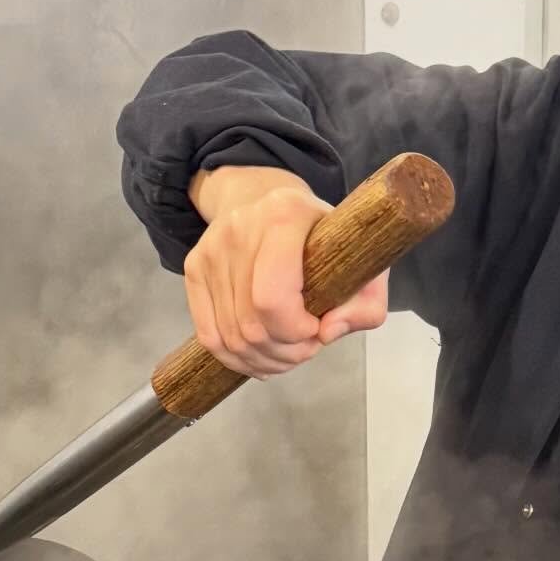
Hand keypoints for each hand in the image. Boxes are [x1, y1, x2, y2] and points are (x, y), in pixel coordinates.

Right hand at [185, 165, 388, 378]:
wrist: (267, 200)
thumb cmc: (321, 238)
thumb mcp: (363, 263)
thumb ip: (366, 305)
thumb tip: (328, 334)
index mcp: (284, 217)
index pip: (272, 298)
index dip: (295, 331)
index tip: (316, 330)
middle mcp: (240, 229)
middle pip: (251, 326)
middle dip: (283, 352)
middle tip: (304, 348)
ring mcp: (211, 249)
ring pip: (229, 337)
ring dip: (262, 359)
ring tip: (286, 353)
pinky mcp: (193, 267)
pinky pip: (208, 335)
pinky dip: (235, 358)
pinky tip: (259, 356)